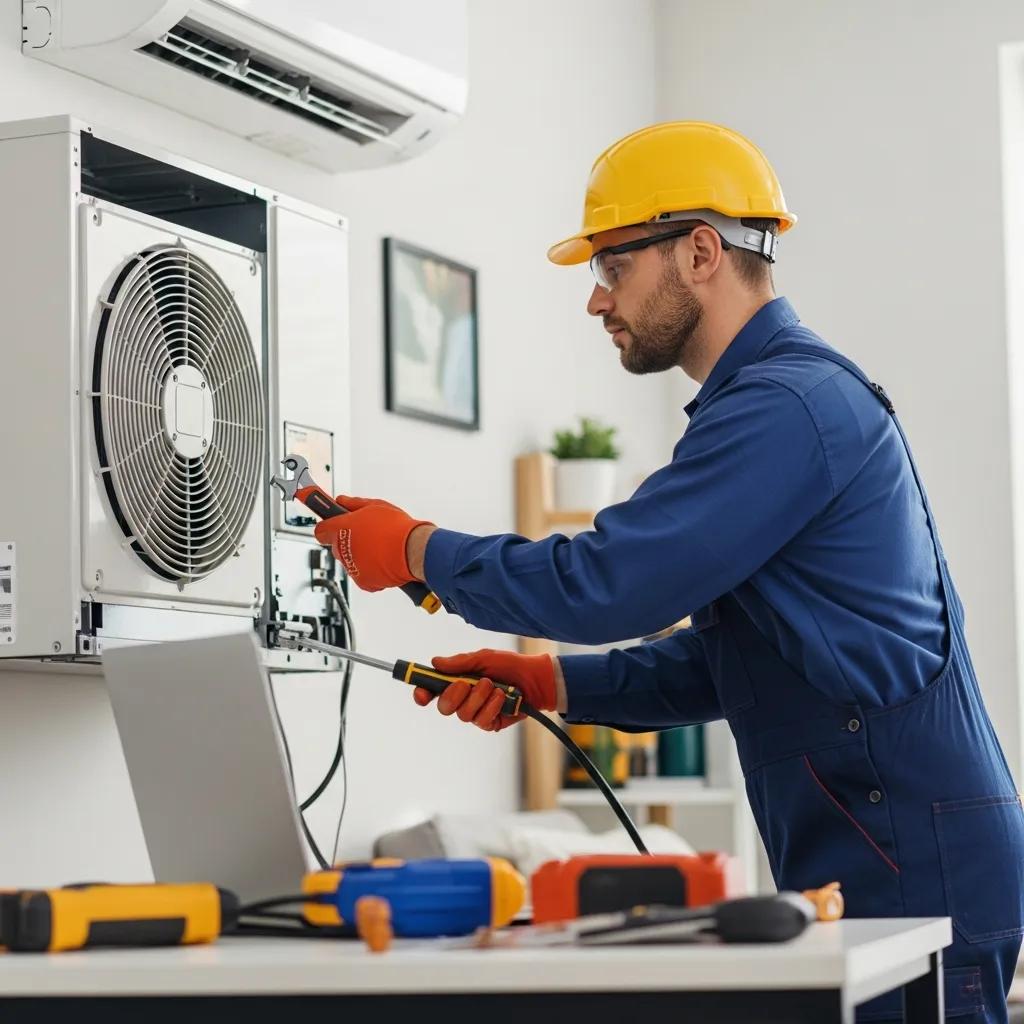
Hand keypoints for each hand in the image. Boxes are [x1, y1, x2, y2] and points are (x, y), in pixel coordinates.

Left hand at [313, 496, 432, 592]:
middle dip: (348, 540)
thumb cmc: (397, 528)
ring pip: (350, 561)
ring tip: (381, 547)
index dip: (328, 526)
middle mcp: (341, 549)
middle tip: (368, 534)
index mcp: (340, 528)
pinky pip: (362, 574)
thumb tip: (342, 501)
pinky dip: (371, 569)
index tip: (330, 522)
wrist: (413, 550)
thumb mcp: (376, 506)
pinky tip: (383, 560)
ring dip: (361, 555)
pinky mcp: (363, 581)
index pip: (321, 530)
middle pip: (337, 545)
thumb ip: (353, 504)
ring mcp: (351, 567)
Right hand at [414, 649, 557, 731]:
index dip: (422, 694)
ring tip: (493, 685)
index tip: (422, 693)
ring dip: (478, 697)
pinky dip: (491, 706)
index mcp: (456, 682)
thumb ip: (460, 662)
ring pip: (463, 715)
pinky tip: (502, 696)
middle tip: (465, 683)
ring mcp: (475, 713)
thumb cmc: (508, 665)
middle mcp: (462, 699)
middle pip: (443, 707)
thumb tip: (435, 662)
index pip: (431, 691)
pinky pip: (481, 721)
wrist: (535, 678)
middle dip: (452, 695)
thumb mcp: (484, 658)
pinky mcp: (489, 723)